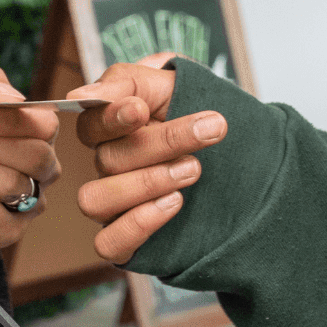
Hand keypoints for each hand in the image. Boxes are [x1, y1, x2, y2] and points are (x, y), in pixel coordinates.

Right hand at [72, 58, 228, 262]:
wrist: (245, 152)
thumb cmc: (196, 113)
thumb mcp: (170, 85)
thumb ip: (128, 83)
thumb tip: (81, 96)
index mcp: (109, 127)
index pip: (90, 123)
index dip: (111, 118)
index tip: (141, 109)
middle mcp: (106, 166)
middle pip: (107, 160)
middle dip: (160, 143)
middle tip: (206, 132)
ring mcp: (113, 205)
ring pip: (96, 201)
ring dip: (146, 183)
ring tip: (193, 169)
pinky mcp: (126, 240)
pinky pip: (108, 243)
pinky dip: (137, 224)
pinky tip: (173, 203)